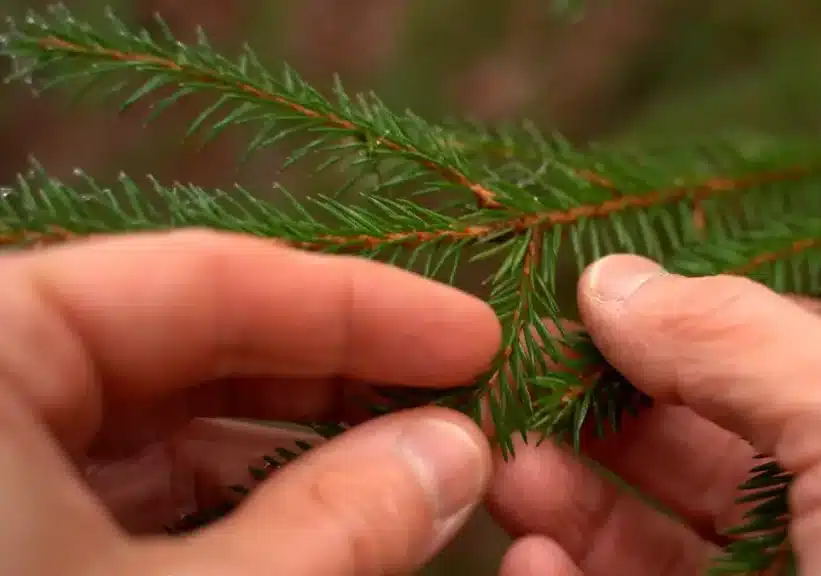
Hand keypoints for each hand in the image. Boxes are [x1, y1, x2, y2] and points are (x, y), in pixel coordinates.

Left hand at [0, 229, 499, 575]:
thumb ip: (334, 522)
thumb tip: (459, 454)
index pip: (207, 280)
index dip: (364, 306)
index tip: (475, 336)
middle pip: (190, 346)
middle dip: (335, 380)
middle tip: (454, 405)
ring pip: (165, 426)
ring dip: (296, 452)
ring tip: (407, 473)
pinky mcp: (6, 529)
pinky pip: (126, 491)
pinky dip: (231, 508)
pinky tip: (323, 523)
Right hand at [488, 254, 820, 575]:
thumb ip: (737, 338)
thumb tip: (612, 280)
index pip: (759, 367)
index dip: (660, 339)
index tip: (565, 322)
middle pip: (694, 461)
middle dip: (595, 426)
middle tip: (511, 398)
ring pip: (655, 552)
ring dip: (570, 509)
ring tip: (507, 476)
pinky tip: (536, 562)